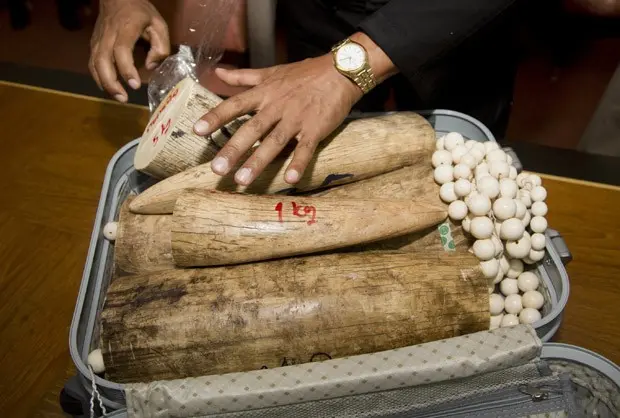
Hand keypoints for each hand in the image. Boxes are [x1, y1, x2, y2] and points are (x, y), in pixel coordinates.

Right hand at [89, 0, 169, 101]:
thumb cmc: (139, 11)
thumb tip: (151, 67)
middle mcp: (108, 35)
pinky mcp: (94, 44)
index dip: (126, 69)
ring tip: (118, 97)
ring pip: (95, 64)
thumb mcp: (158, 24)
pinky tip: (108, 88)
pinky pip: (92, 63)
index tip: (135, 85)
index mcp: (125, 28)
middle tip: (124, 98)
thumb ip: (160, 46)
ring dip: (104, 83)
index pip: (121, 51)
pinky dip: (98, 77)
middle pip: (103, 61)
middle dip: (112, 83)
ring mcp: (98, 40)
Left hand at [194, 56, 363, 185]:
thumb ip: (242, 76)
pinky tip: (289, 179)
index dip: (216, 117)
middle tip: (218, 169)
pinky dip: (298, 163)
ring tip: (243, 180)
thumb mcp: (271, 72)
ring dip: (259, 161)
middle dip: (234, 149)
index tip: (197, 130)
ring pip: (275, 141)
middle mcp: (277, 106)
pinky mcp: (316, 129)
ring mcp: (296, 119)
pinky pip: (305, 148)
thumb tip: (217, 72)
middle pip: (252, 129)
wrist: (341, 71)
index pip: (235, 105)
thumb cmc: (304, 73)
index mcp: (264, 93)